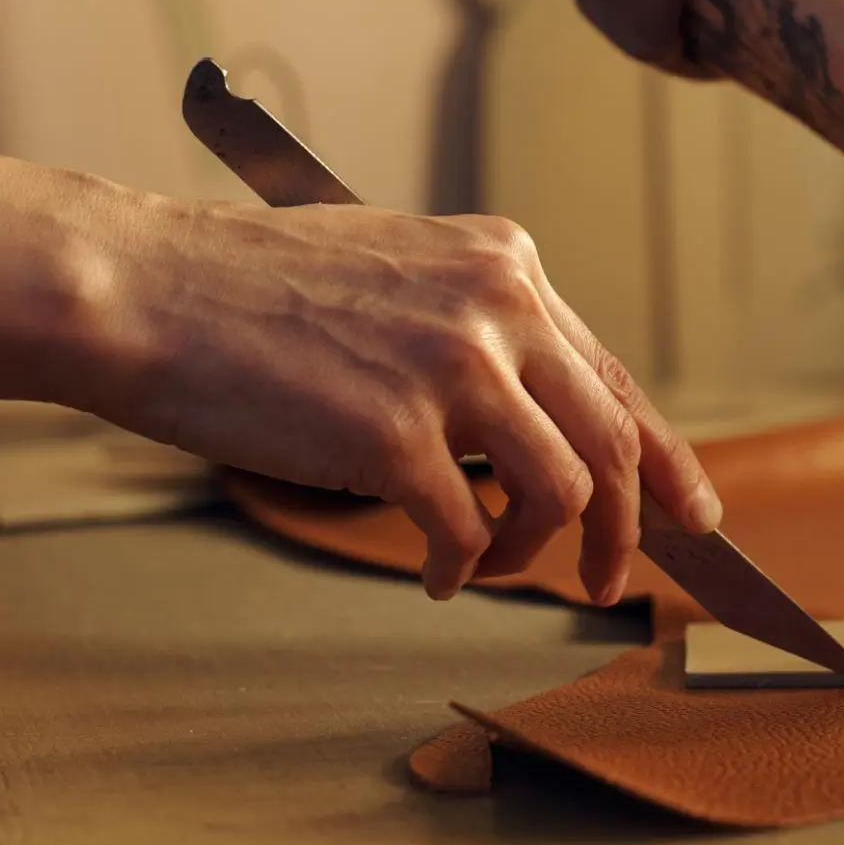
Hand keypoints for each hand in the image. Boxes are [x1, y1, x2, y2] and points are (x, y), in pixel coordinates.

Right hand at [87, 199, 720, 603]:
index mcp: (506, 263)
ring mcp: (450, 366)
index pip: (615, 372)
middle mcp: (497, 305)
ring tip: (487, 566)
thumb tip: (541, 423)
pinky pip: (465, 529)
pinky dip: (460, 568)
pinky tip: (434, 573)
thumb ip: (481, 330)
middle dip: (626, 528)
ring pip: (561, 490)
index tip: (695, 511)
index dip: (665, 455)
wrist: (148, 287)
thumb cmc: (254, 291)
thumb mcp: (400, 272)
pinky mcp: (392, 432)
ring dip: (533, 552)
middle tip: (604, 580)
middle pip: (612, 438)